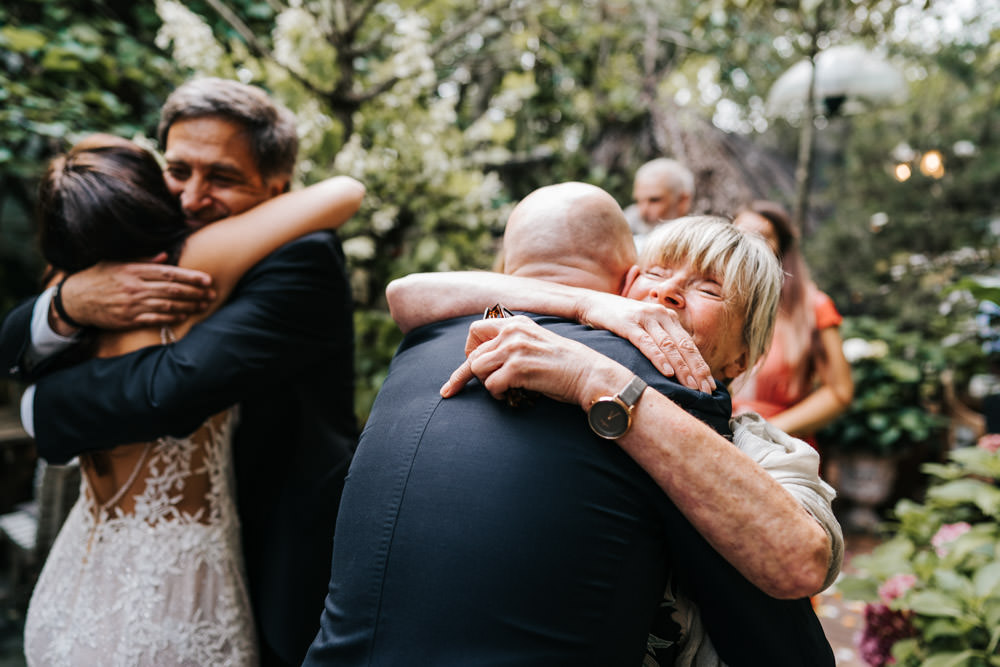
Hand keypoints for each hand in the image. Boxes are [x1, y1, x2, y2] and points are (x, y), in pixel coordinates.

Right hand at [55, 254, 214, 329]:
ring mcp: (132, 304)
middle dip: (195, 292)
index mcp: (134, 270)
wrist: (74, 300)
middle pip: (172, 290)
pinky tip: (184, 316)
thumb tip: (166, 256)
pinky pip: (155, 319)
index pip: (169, 273)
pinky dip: (172, 318)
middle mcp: (134, 287)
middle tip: (212, 294)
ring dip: (189, 306)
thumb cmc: (98, 277)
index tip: (207, 279)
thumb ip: (143, 260)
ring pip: (167, 305)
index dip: (190, 277)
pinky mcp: (128, 319)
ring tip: (204, 305)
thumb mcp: (117, 262)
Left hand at [440, 316, 624, 407]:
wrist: (589, 375)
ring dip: (488, 385)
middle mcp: (513, 331)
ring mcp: (514, 349)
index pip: (475, 330)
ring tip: (506, 390)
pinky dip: (498, 395)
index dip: (469, 350)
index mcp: (516, 322)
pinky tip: (514, 395)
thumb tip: (481, 361)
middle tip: (487, 389)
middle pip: (473, 356)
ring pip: (477, 370)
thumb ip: (512, 344)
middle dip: (472, 376)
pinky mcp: (518, 368)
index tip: (471, 365)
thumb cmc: (564, 365)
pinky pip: (491, 386)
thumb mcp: (536, 343)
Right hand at [579, 292, 713, 392]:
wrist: (590, 302)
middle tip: (706, 391)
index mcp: (668, 317)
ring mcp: (645, 318)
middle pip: (684, 346)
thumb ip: (660, 340)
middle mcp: (660, 315)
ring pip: (669, 346)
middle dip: (697, 370)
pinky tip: (667, 372)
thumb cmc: (618, 320)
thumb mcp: (644, 327)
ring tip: (691, 386)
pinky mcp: (628, 323)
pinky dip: (659, 358)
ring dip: (682, 368)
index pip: (690, 345)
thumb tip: (676, 368)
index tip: (710, 386)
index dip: (701, 366)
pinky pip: (647, 343)